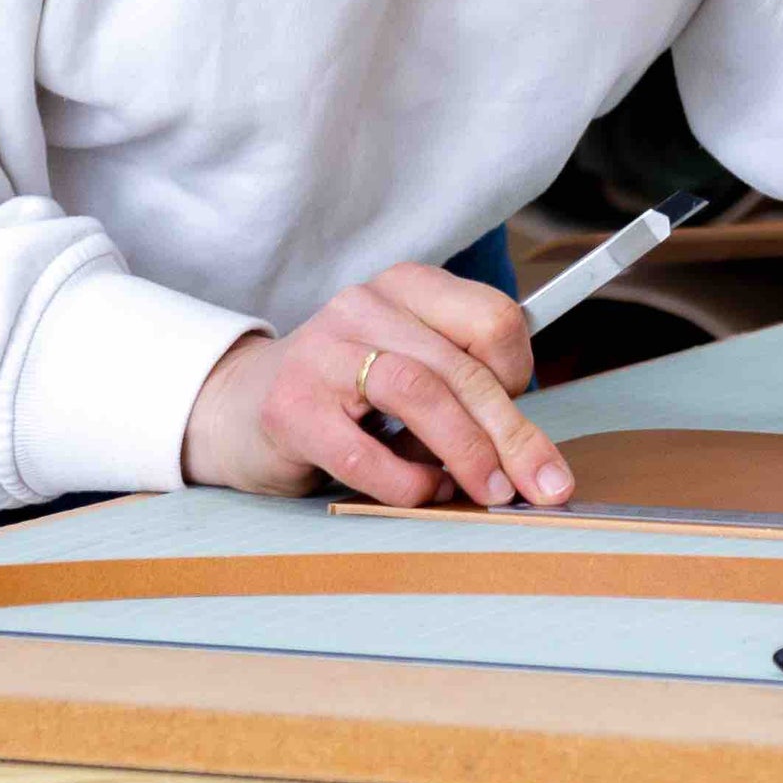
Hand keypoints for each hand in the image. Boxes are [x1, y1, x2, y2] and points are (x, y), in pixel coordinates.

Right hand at [180, 263, 572, 509]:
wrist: (238, 409)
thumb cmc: (346, 396)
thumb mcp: (412, 368)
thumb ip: (465, 390)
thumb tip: (535, 458)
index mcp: (407, 288)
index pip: (495, 318)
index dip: (521, 374)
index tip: (518, 421)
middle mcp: (364, 306)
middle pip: (462, 367)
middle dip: (513, 435)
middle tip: (544, 486)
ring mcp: (322, 352)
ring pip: (419, 392)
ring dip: (467, 452)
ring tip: (489, 491)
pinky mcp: (290, 407)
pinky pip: (363, 451)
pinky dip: (405, 481)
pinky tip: (421, 494)